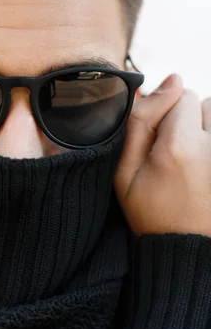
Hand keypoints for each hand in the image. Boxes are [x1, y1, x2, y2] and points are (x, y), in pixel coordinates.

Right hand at [114, 73, 210, 236]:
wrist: (184, 249)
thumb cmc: (150, 211)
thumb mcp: (125, 171)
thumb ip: (142, 120)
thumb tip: (172, 79)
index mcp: (178, 146)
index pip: (183, 94)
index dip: (166, 113)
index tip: (160, 141)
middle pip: (205, 103)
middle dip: (189, 120)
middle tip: (177, 154)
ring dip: (206, 132)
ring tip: (194, 161)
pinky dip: (209, 144)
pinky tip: (202, 167)